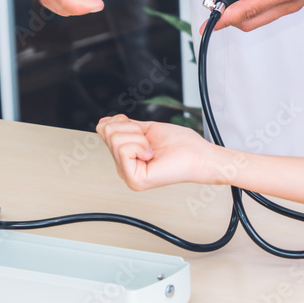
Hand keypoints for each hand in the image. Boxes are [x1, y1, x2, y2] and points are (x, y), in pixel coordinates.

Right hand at [96, 115, 213, 190]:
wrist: (199, 155)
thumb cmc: (182, 145)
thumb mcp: (147, 129)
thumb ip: (125, 127)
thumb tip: (104, 123)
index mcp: (125, 158)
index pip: (104, 129)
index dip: (124, 122)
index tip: (143, 132)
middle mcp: (124, 168)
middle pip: (108, 132)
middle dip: (133, 129)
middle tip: (150, 142)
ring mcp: (127, 176)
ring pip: (115, 139)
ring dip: (139, 138)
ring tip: (152, 149)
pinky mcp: (134, 180)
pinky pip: (123, 149)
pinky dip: (140, 146)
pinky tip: (152, 155)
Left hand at [197, 0, 303, 32]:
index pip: (249, 9)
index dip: (226, 17)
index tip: (210, 23)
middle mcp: (290, 2)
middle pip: (250, 20)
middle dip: (224, 10)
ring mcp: (291, 4)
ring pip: (256, 16)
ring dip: (234, 6)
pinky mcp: (291, 0)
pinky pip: (265, 9)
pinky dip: (247, 2)